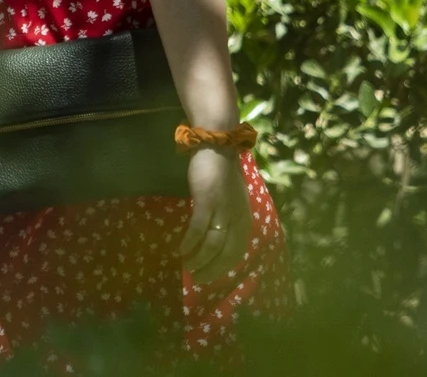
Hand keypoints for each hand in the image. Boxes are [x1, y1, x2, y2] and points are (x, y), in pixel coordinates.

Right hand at [178, 147, 251, 282]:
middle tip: (197, 279)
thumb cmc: (223, 173)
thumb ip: (231, 218)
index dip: (222, 268)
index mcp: (244, 219)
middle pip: (226, 254)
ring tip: (187, 268)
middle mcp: (237, 218)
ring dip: (199, 260)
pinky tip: (181, 250)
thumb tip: (220, 239)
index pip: (236, 252)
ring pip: (212, 245)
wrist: (217, 147)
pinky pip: (198, 229)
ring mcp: (222, 210)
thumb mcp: (234, 200)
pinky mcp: (207, 201)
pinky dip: (190, 243)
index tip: (209, 277)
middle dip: (211, 270)